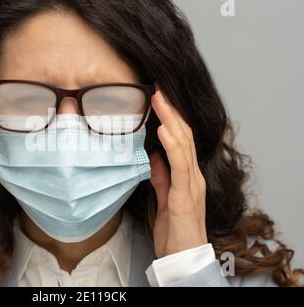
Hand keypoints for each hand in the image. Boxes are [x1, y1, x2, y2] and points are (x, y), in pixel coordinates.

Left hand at [149, 89, 207, 258]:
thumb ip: (160, 176)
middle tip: (157, 87)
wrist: (184, 257)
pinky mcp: (186, 195)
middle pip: (183, 135)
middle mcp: (192, 174)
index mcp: (186, 174)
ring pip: (183, 144)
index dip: (170, 116)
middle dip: (170, 110)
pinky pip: (180, 165)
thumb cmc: (175, 229)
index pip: (179, 138)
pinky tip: (164, 129)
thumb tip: (152, 156)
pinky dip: (172, 145)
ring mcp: (191, 183)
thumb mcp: (164, 197)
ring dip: (171, 119)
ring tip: (159, 98)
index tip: (157, 96)